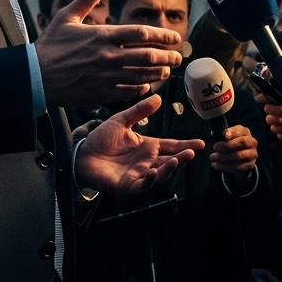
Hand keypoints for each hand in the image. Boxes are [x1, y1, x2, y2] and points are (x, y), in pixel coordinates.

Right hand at [35, 0, 182, 105]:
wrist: (34, 76)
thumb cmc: (49, 46)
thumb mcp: (66, 17)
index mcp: (103, 35)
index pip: (141, 33)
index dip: (162, 35)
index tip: (174, 37)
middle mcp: (108, 56)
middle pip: (148, 56)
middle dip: (167, 56)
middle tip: (178, 56)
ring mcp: (106, 76)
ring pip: (141, 75)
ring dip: (158, 73)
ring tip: (167, 70)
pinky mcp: (100, 93)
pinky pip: (128, 91)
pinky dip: (140, 89)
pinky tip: (147, 86)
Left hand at [75, 94, 204, 193]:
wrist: (81, 153)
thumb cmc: (101, 138)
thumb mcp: (122, 120)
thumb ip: (139, 111)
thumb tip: (158, 97)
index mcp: (147, 146)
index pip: (172, 146)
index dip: (186, 145)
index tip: (201, 143)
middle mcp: (147, 161)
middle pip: (170, 161)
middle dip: (183, 158)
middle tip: (193, 152)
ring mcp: (139, 174)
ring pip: (160, 173)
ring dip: (170, 168)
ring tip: (178, 160)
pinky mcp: (128, 185)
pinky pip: (142, 185)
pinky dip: (149, 180)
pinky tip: (152, 172)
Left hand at [210, 124, 258, 179]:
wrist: (239, 160)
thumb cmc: (230, 145)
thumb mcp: (227, 137)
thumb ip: (223, 135)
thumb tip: (220, 134)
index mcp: (245, 132)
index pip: (240, 130)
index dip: (233, 132)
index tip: (224, 135)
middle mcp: (252, 142)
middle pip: (242, 142)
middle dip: (227, 145)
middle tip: (214, 148)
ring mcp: (253, 154)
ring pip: (239, 156)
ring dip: (223, 157)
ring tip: (212, 158)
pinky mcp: (250, 165)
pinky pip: (238, 167)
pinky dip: (225, 167)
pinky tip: (216, 165)